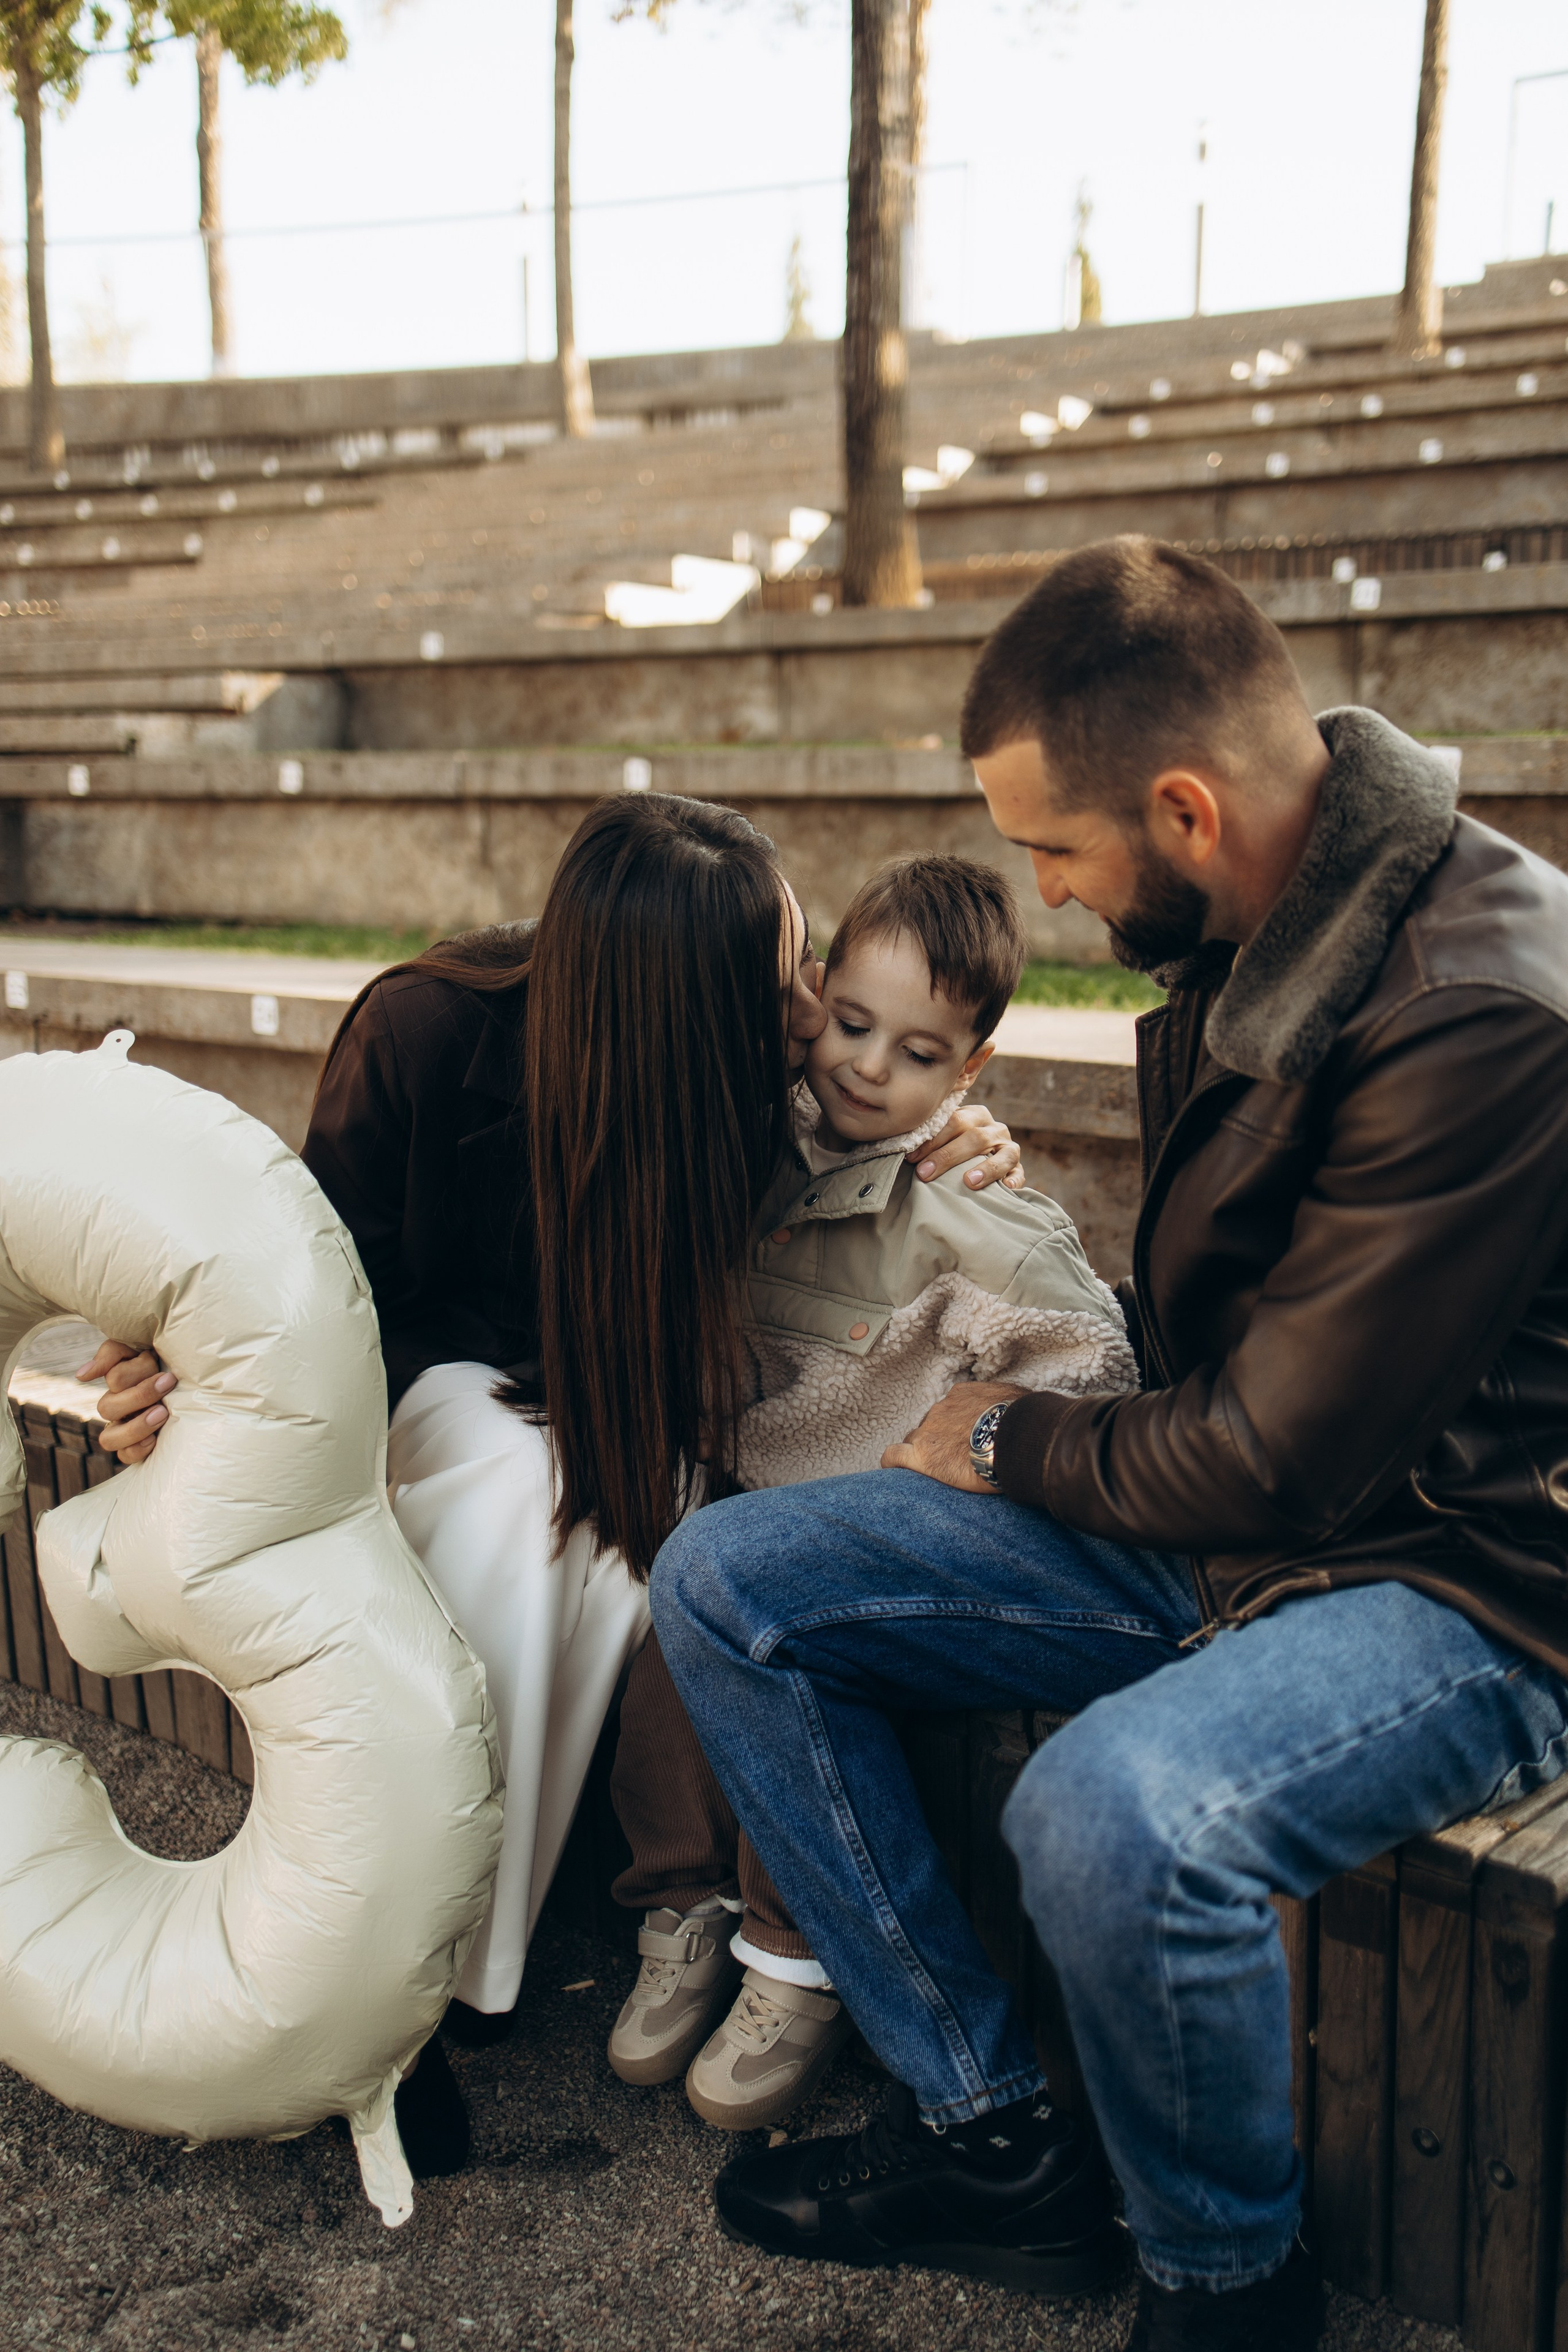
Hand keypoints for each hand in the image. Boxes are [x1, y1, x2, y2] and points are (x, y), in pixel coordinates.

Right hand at [78, 1339, 175, 1465]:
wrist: (191, 1380)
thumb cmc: (164, 1361)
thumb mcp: (139, 1347)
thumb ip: (111, 1354)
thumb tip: (81, 1376)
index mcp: (116, 1383)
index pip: (115, 1379)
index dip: (138, 1372)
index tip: (164, 1367)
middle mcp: (116, 1407)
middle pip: (107, 1408)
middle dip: (140, 1395)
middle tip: (168, 1384)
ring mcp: (124, 1429)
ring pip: (109, 1439)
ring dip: (136, 1426)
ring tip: (163, 1414)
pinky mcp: (137, 1448)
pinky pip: (125, 1457)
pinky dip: (137, 1449)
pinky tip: (155, 1439)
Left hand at [881, 1381, 1026, 1491]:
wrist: (1016, 1439)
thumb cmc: (1023, 1420)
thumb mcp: (1017, 1400)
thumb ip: (1008, 1402)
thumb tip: (1019, 1407)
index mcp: (961, 1396)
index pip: (948, 1410)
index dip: (953, 1427)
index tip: (962, 1439)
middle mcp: (941, 1410)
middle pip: (929, 1425)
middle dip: (937, 1439)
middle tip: (952, 1457)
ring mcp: (928, 1432)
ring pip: (913, 1440)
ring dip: (921, 1452)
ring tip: (934, 1469)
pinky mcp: (921, 1457)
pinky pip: (893, 1456)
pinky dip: (893, 1463)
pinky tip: (895, 1471)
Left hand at [910, 1101, 1023, 1190]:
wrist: (984, 1155)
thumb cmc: (954, 1147)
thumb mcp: (946, 1136)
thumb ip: (930, 1137)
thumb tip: (900, 1149)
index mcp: (974, 1115)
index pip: (953, 1122)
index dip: (932, 1139)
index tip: (911, 1157)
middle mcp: (994, 1128)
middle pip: (973, 1138)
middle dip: (947, 1156)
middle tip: (925, 1173)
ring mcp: (1008, 1147)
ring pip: (1002, 1155)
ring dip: (986, 1168)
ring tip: (968, 1182)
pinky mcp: (1018, 1167)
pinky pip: (1018, 1173)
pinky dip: (1013, 1180)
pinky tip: (1006, 1188)